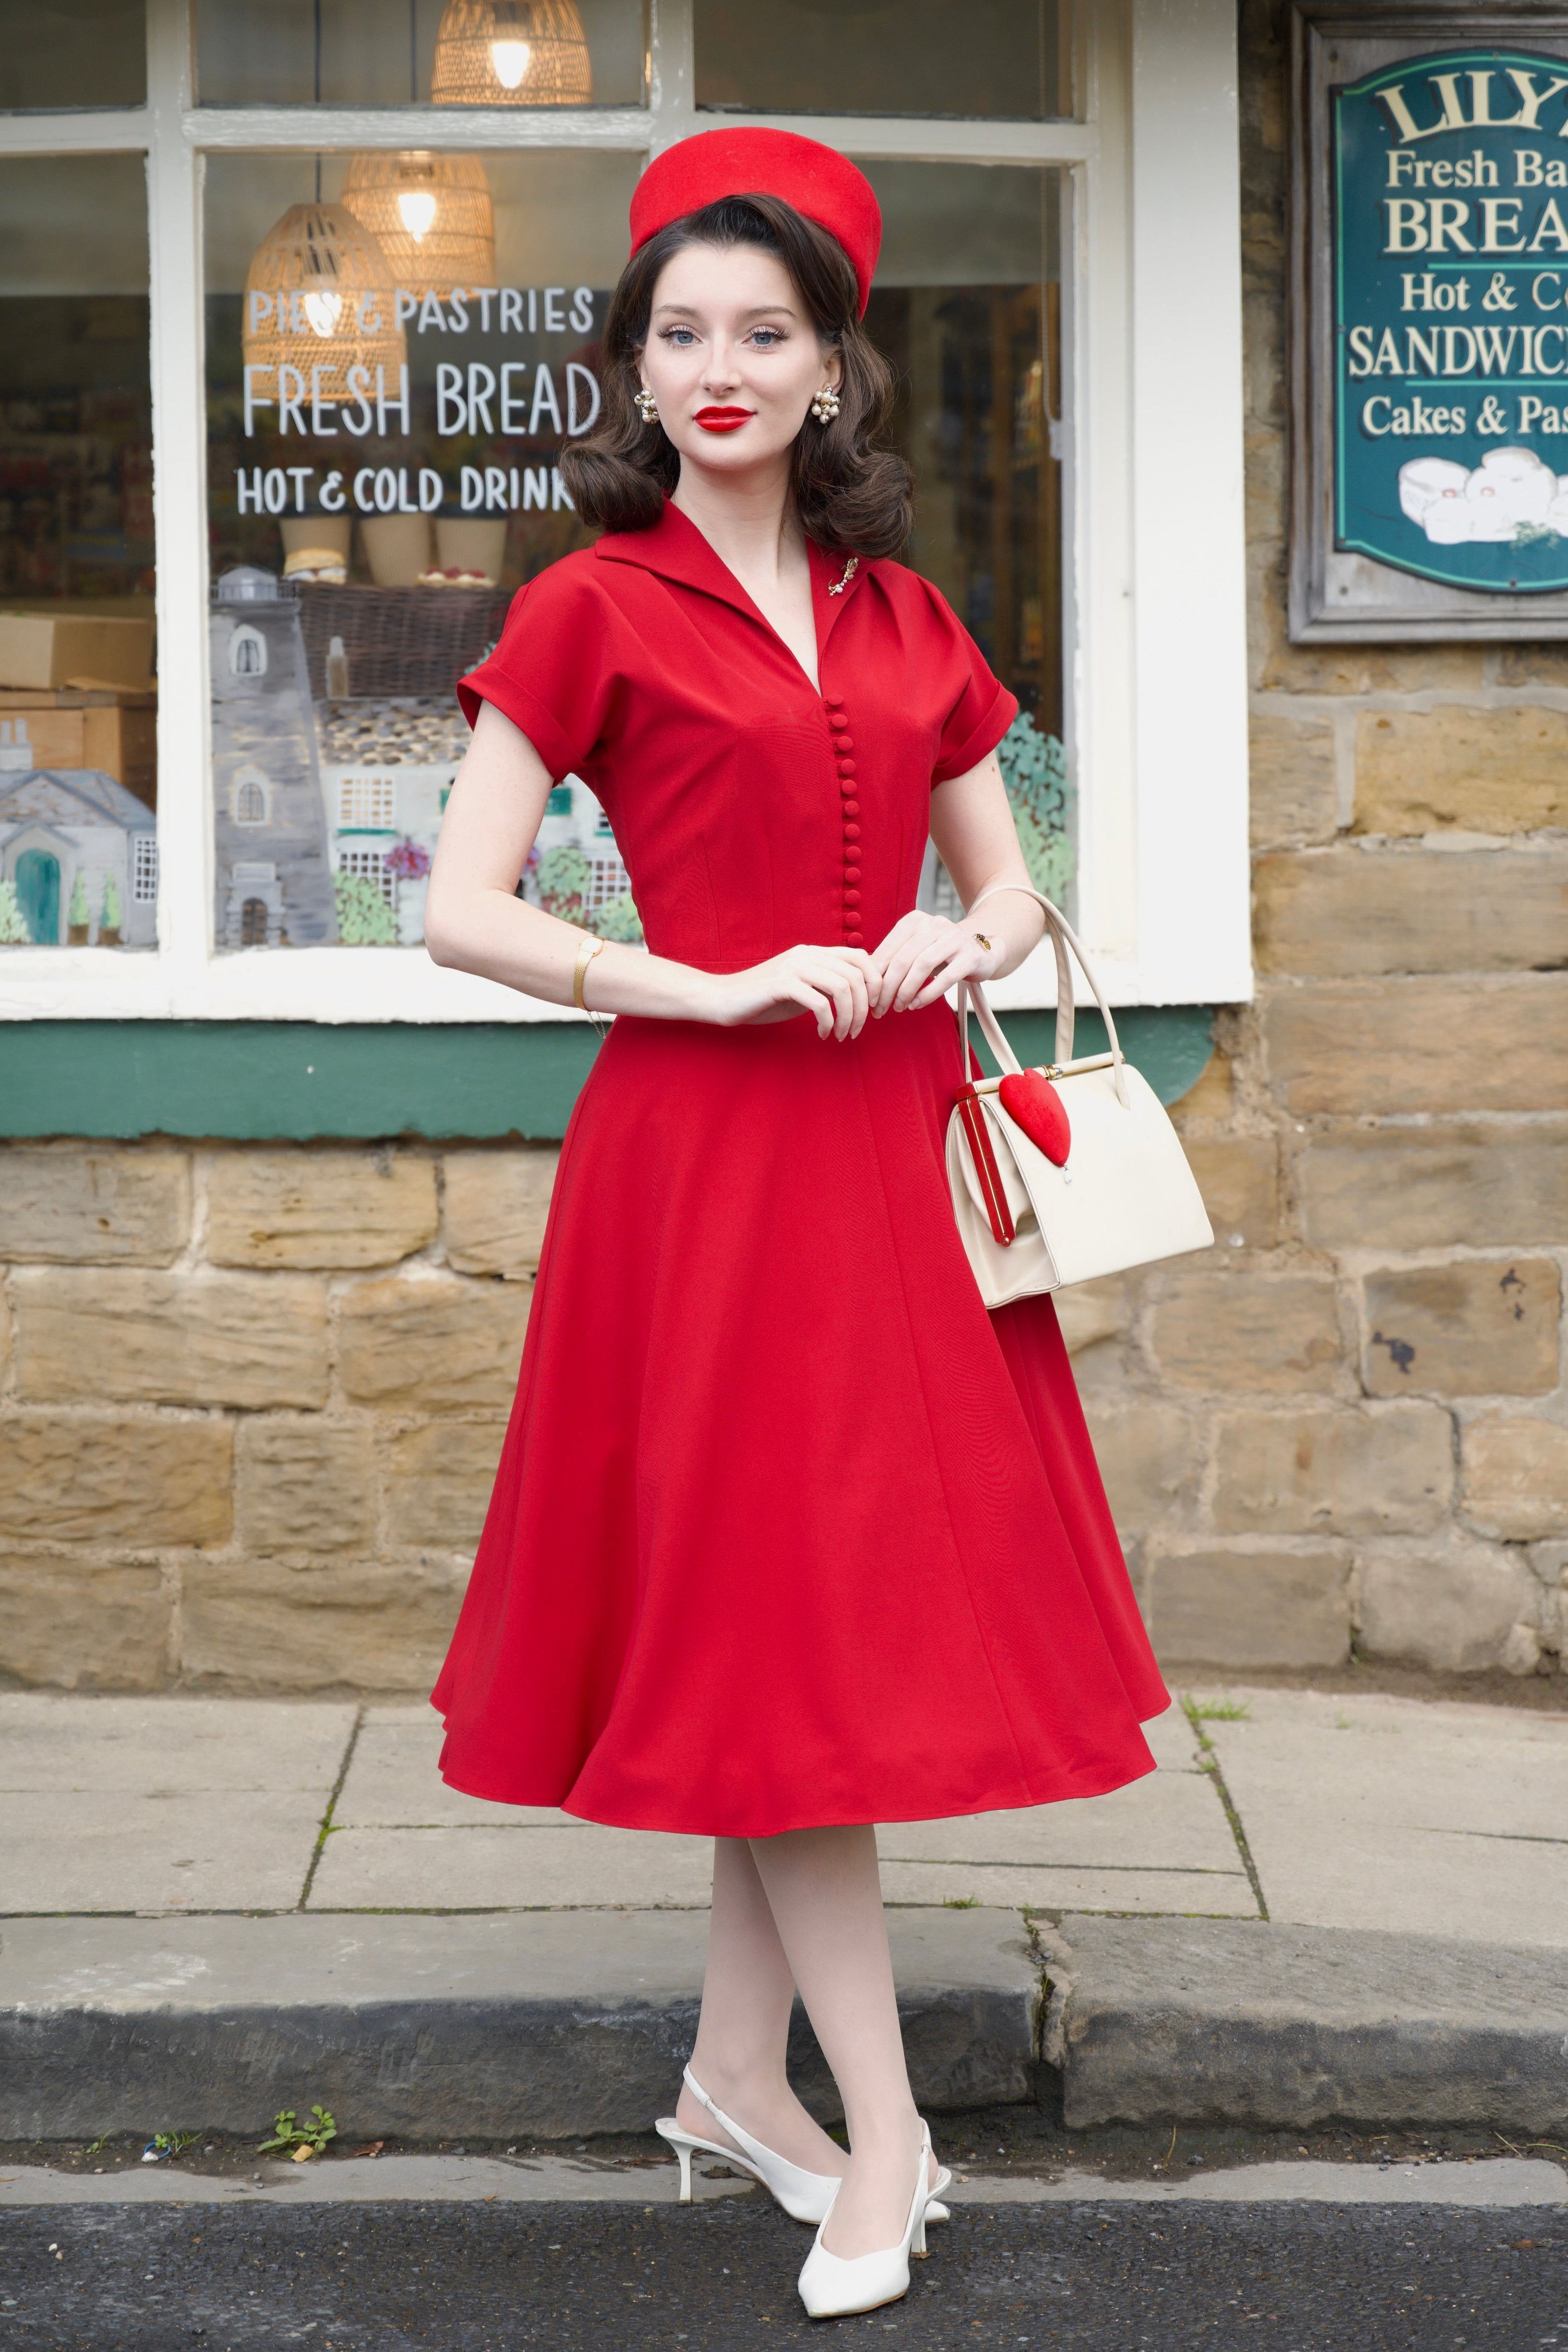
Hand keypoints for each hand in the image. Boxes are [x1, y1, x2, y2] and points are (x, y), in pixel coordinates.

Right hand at [708, 944, 878, 1039]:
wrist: (724, 999)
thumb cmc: (765, 998)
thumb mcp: (803, 988)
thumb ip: (826, 984)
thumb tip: (861, 994)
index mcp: (814, 953)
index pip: (861, 957)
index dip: (875, 983)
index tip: (873, 1009)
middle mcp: (806, 954)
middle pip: (855, 975)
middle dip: (864, 1007)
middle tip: (858, 1029)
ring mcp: (793, 967)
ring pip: (841, 988)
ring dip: (848, 1017)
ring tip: (841, 1035)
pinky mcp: (781, 984)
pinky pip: (819, 1003)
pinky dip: (828, 1023)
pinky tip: (823, 1034)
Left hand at [866, 911, 1004, 1015]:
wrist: (982, 951)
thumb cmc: (940, 955)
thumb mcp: (915, 951)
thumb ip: (892, 960)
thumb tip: (863, 980)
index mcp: (914, 921)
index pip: (888, 950)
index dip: (875, 977)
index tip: (869, 999)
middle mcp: (934, 924)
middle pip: (902, 959)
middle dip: (888, 988)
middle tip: (881, 1008)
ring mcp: (954, 938)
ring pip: (922, 966)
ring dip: (906, 991)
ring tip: (899, 1007)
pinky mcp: (970, 955)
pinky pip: (945, 977)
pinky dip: (928, 994)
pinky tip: (916, 1004)